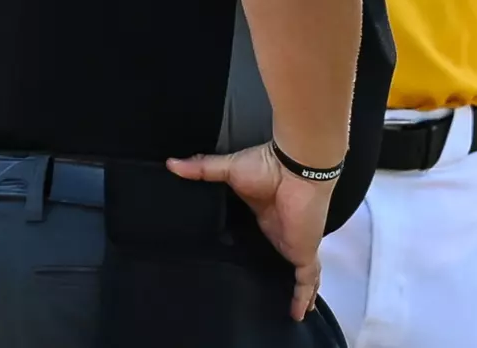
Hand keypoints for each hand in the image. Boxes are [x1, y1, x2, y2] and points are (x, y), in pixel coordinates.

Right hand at [166, 143, 332, 320]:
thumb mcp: (228, 169)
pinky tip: (299, 313)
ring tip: (294, 307)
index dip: (258, 246)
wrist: (296, 168)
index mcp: (265, 214)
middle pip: (281, 256)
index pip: (261, 235)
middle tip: (268, 288)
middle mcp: (281, 231)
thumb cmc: (267, 165)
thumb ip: (202, 169)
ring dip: (299, 288)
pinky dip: (302, 296)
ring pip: (300, 272)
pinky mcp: (303, 252)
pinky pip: (305, 280)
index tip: (247, 258)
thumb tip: (171, 164)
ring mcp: (294, 243)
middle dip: (279, 270)